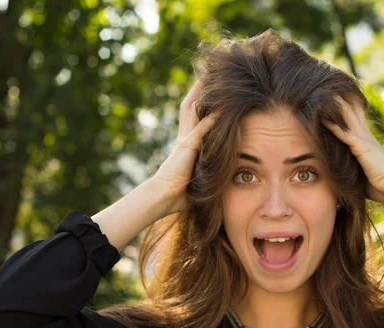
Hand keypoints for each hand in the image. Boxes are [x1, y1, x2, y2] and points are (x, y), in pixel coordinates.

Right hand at [150, 78, 217, 213]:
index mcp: (184, 145)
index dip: (198, 105)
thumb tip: (217, 178)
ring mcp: (185, 141)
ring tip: (210, 79)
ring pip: (192, 111)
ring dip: (201, 95)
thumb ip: (204, 172)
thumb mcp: (196, 178)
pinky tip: (221, 108)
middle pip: (189, 107)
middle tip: (206, 75)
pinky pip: (201, 128)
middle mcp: (183, 138)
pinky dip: (211, 118)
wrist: (162, 196)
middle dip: (197, 91)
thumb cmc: (178, 194)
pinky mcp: (187, 147)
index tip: (206, 93)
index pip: (191, 118)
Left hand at [322, 94, 383, 203]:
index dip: (344, 104)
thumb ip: (352, 164)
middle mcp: (364, 134)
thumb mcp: (363, 170)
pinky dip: (332, 125)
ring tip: (318, 93)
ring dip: (332, 105)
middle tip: (323, 86)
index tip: (331, 95)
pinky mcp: (361, 147)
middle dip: (336, 98)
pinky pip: (343, 133)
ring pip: (345, 116)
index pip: (353, 115)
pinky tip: (320, 118)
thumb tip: (340, 169)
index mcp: (365, 138)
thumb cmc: (380, 183)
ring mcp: (362, 139)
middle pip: (348, 109)